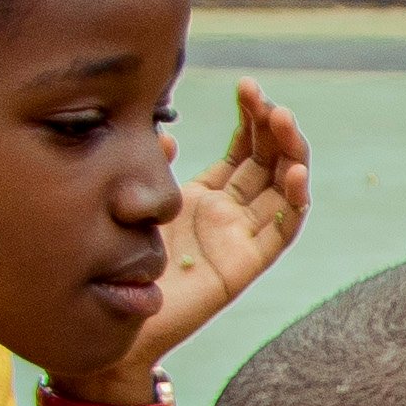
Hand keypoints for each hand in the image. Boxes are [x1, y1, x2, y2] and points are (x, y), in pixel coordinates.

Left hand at [128, 81, 309, 374]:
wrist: (112, 318)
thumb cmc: (118, 263)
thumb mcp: (135, 202)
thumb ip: (154, 169)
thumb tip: (163, 137)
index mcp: (205, 197)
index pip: (243, 149)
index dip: (251, 117)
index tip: (247, 88)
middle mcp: (229, 214)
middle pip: (268, 163)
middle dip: (273, 128)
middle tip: (267, 101)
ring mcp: (240, 238)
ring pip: (282, 190)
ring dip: (291, 154)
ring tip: (285, 121)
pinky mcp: (244, 265)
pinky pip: (281, 231)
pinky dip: (294, 201)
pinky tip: (294, 172)